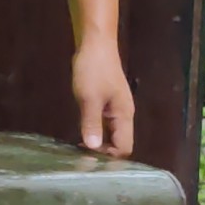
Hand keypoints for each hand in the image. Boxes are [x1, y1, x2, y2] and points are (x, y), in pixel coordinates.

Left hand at [72, 36, 134, 156]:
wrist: (95, 44)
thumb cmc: (93, 69)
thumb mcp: (89, 98)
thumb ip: (91, 124)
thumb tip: (93, 148)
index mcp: (124, 115)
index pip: (124, 148)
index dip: (109, 158)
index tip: (89, 160)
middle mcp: (124, 115)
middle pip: (120, 144)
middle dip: (104, 154)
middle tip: (82, 159)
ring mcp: (116, 109)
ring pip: (112, 135)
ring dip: (99, 144)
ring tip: (81, 151)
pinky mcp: (108, 103)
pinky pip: (106, 125)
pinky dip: (96, 133)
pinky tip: (83, 135)